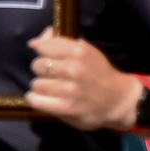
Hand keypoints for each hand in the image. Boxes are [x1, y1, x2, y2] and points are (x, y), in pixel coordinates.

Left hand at [25, 31, 144, 130]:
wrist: (117, 100)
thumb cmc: (99, 73)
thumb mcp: (85, 51)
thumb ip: (59, 42)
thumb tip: (32, 43)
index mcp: (78, 51)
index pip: (44, 47)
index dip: (45, 53)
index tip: (51, 58)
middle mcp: (73, 68)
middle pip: (37, 65)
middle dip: (42, 70)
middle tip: (52, 75)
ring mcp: (68, 89)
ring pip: (36, 83)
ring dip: (41, 86)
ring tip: (51, 88)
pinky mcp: (65, 107)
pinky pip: (36, 100)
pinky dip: (36, 99)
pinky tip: (43, 98)